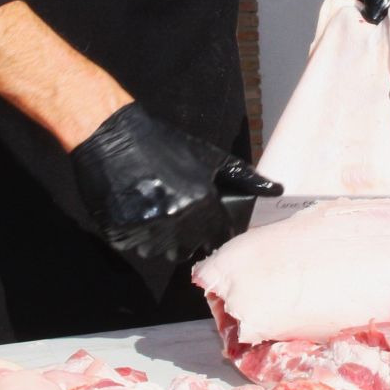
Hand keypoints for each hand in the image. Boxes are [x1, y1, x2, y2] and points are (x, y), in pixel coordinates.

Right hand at [70, 104, 280, 259]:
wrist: (113, 137)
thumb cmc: (163, 145)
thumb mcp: (208, 157)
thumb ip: (244, 178)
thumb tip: (277, 189)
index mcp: (200, 203)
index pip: (217, 237)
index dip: (213, 234)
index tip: (207, 228)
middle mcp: (174, 221)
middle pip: (186, 251)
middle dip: (184, 238)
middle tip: (174, 215)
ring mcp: (144, 229)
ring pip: (158, 252)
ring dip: (158, 239)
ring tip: (152, 209)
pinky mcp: (118, 233)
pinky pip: (132, 246)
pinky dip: (134, 235)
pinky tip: (134, 209)